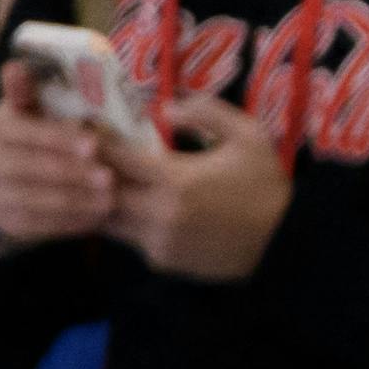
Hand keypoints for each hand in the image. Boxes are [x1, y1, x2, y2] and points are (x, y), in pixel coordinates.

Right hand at [0, 91, 123, 248]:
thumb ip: (33, 89)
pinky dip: (66, 222)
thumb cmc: (45, 132)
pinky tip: (95, 218)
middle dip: (69, 171)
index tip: (94, 143)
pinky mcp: (1, 219)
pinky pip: (33, 225)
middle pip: (24, 166)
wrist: (24, 176)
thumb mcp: (41, 108)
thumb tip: (16, 67)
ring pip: (30, 198)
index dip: (56, 137)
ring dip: (73, 199)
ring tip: (109, 199)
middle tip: (109, 177)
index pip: (22, 129)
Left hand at [100, 94, 292, 283]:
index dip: (95, 142)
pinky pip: (129, 238)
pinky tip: (133, 206)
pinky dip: (125, 221)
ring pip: (108, 219)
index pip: (114, 158)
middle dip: (90, 173)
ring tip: (102, 181)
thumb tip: (163, 107)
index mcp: (176, 179)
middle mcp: (158, 213)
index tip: (85, 129)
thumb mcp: (248, 135)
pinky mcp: (162, 261)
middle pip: (100, 192)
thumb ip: (206, 112)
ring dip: (103, 200)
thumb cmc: (266, 186)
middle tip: (83, 156)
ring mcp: (157, 241)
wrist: (285, 244)